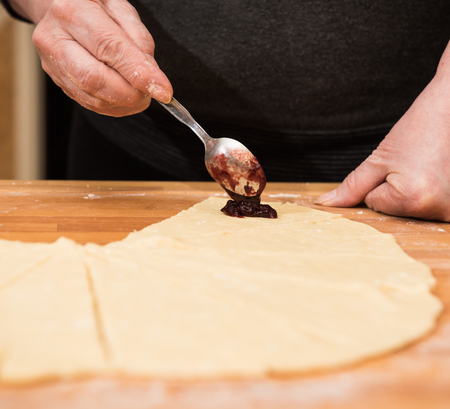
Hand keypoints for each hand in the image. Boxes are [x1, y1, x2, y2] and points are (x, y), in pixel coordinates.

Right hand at [30, 0, 171, 115]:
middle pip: (96, 79)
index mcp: (73, 11)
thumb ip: (139, 40)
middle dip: (132, 93)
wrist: (61, 8)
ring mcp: (53, 64)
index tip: (164, 90)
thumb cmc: (95, 6)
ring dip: (126, 103)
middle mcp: (56, 39)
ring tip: (142, 94)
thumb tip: (152, 77)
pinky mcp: (59, 81)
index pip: (111, 49)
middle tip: (152, 92)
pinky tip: (128, 99)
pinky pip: (90, 104)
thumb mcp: (121, 8)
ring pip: (93, 97)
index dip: (140, 74)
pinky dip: (115, 107)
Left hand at [315, 44, 449, 221]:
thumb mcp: (378, 158)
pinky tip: (438, 174)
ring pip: (410, 210)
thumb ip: (351, 186)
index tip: (400, 163)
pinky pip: (429, 207)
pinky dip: (428, 192)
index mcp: (413, 199)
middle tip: (417, 166)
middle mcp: (439, 210)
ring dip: (414, 192)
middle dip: (397, 189)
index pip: (373, 203)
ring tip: (429, 169)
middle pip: (394, 211)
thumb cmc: (420, 128)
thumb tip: (325, 203)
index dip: (380, 182)